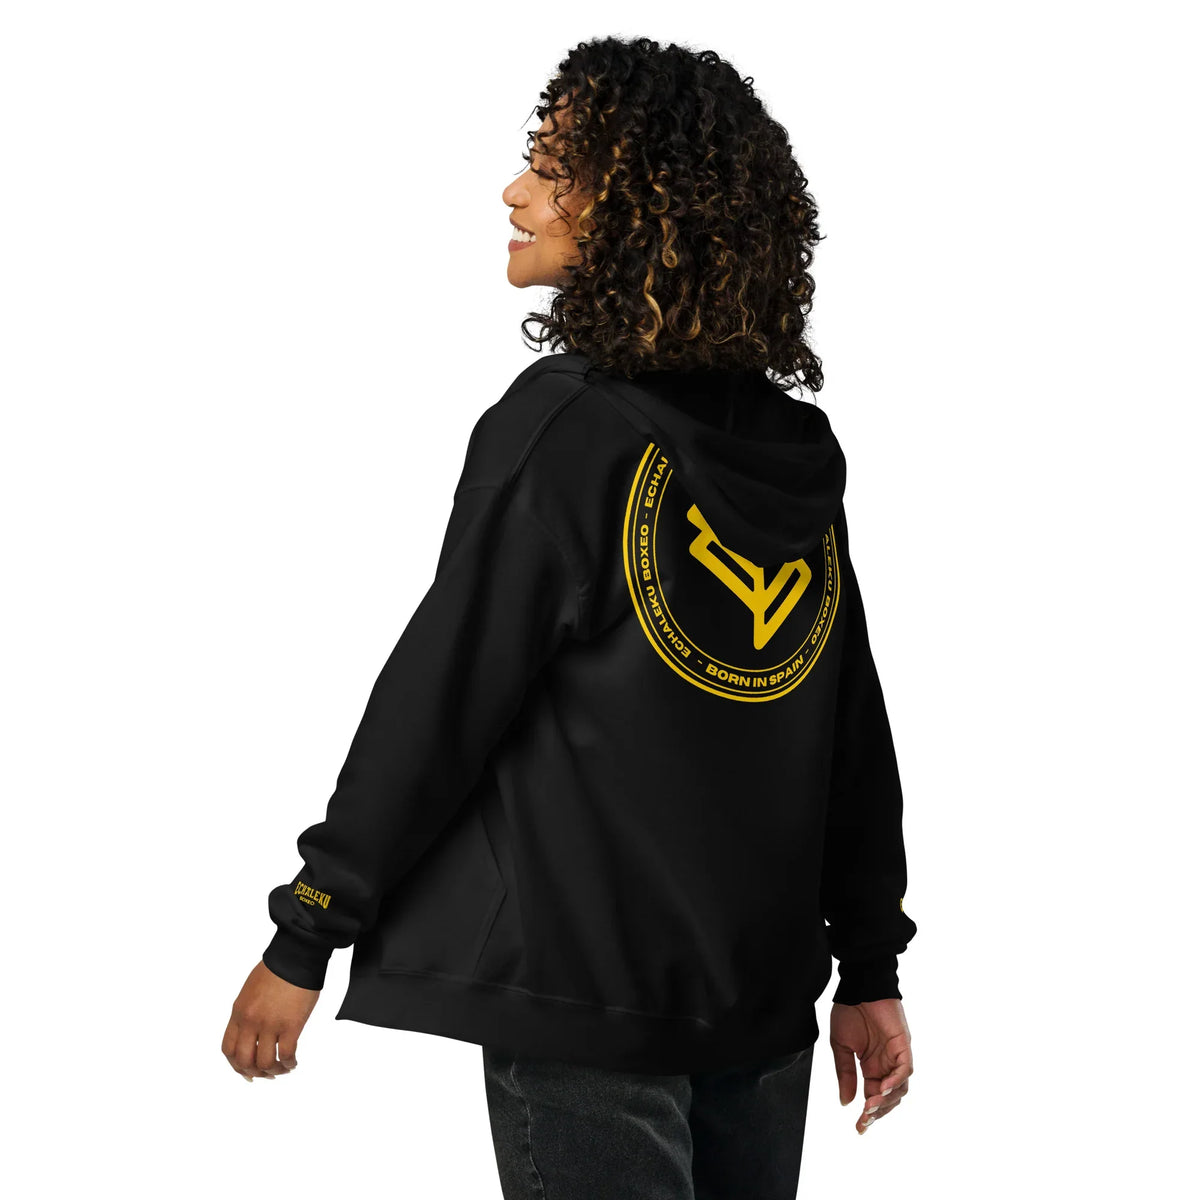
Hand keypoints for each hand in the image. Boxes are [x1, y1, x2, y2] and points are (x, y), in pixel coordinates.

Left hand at [222, 960, 319, 1081]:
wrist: (296, 956)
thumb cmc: (276, 969)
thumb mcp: (250, 991)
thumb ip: (247, 1012)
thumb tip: (252, 1032)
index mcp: (239, 1013)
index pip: (229, 1049)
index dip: (236, 1065)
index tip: (246, 1071)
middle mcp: (251, 1021)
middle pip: (244, 1060)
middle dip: (255, 1072)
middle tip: (266, 1074)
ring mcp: (270, 1024)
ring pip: (265, 1062)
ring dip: (274, 1070)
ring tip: (283, 1069)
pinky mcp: (291, 1024)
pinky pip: (286, 1054)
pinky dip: (289, 1063)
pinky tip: (293, 1062)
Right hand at [829, 997, 911, 1133]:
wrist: (858, 986)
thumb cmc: (849, 1011)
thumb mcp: (840, 1046)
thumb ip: (845, 1074)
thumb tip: (845, 1102)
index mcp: (872, 1065)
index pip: (873, 1096)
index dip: (868, 1114)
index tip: (859, 1129)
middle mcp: (887, 1063)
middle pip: (889, 1097)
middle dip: (878, 1112)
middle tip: (865, 1120)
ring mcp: (896, 1054)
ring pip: (900, 1087)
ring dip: (887, 1100)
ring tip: (870, 1106)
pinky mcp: (903, 1044)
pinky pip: (905, 1068)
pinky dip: (896, 1081)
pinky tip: (881, 1089)